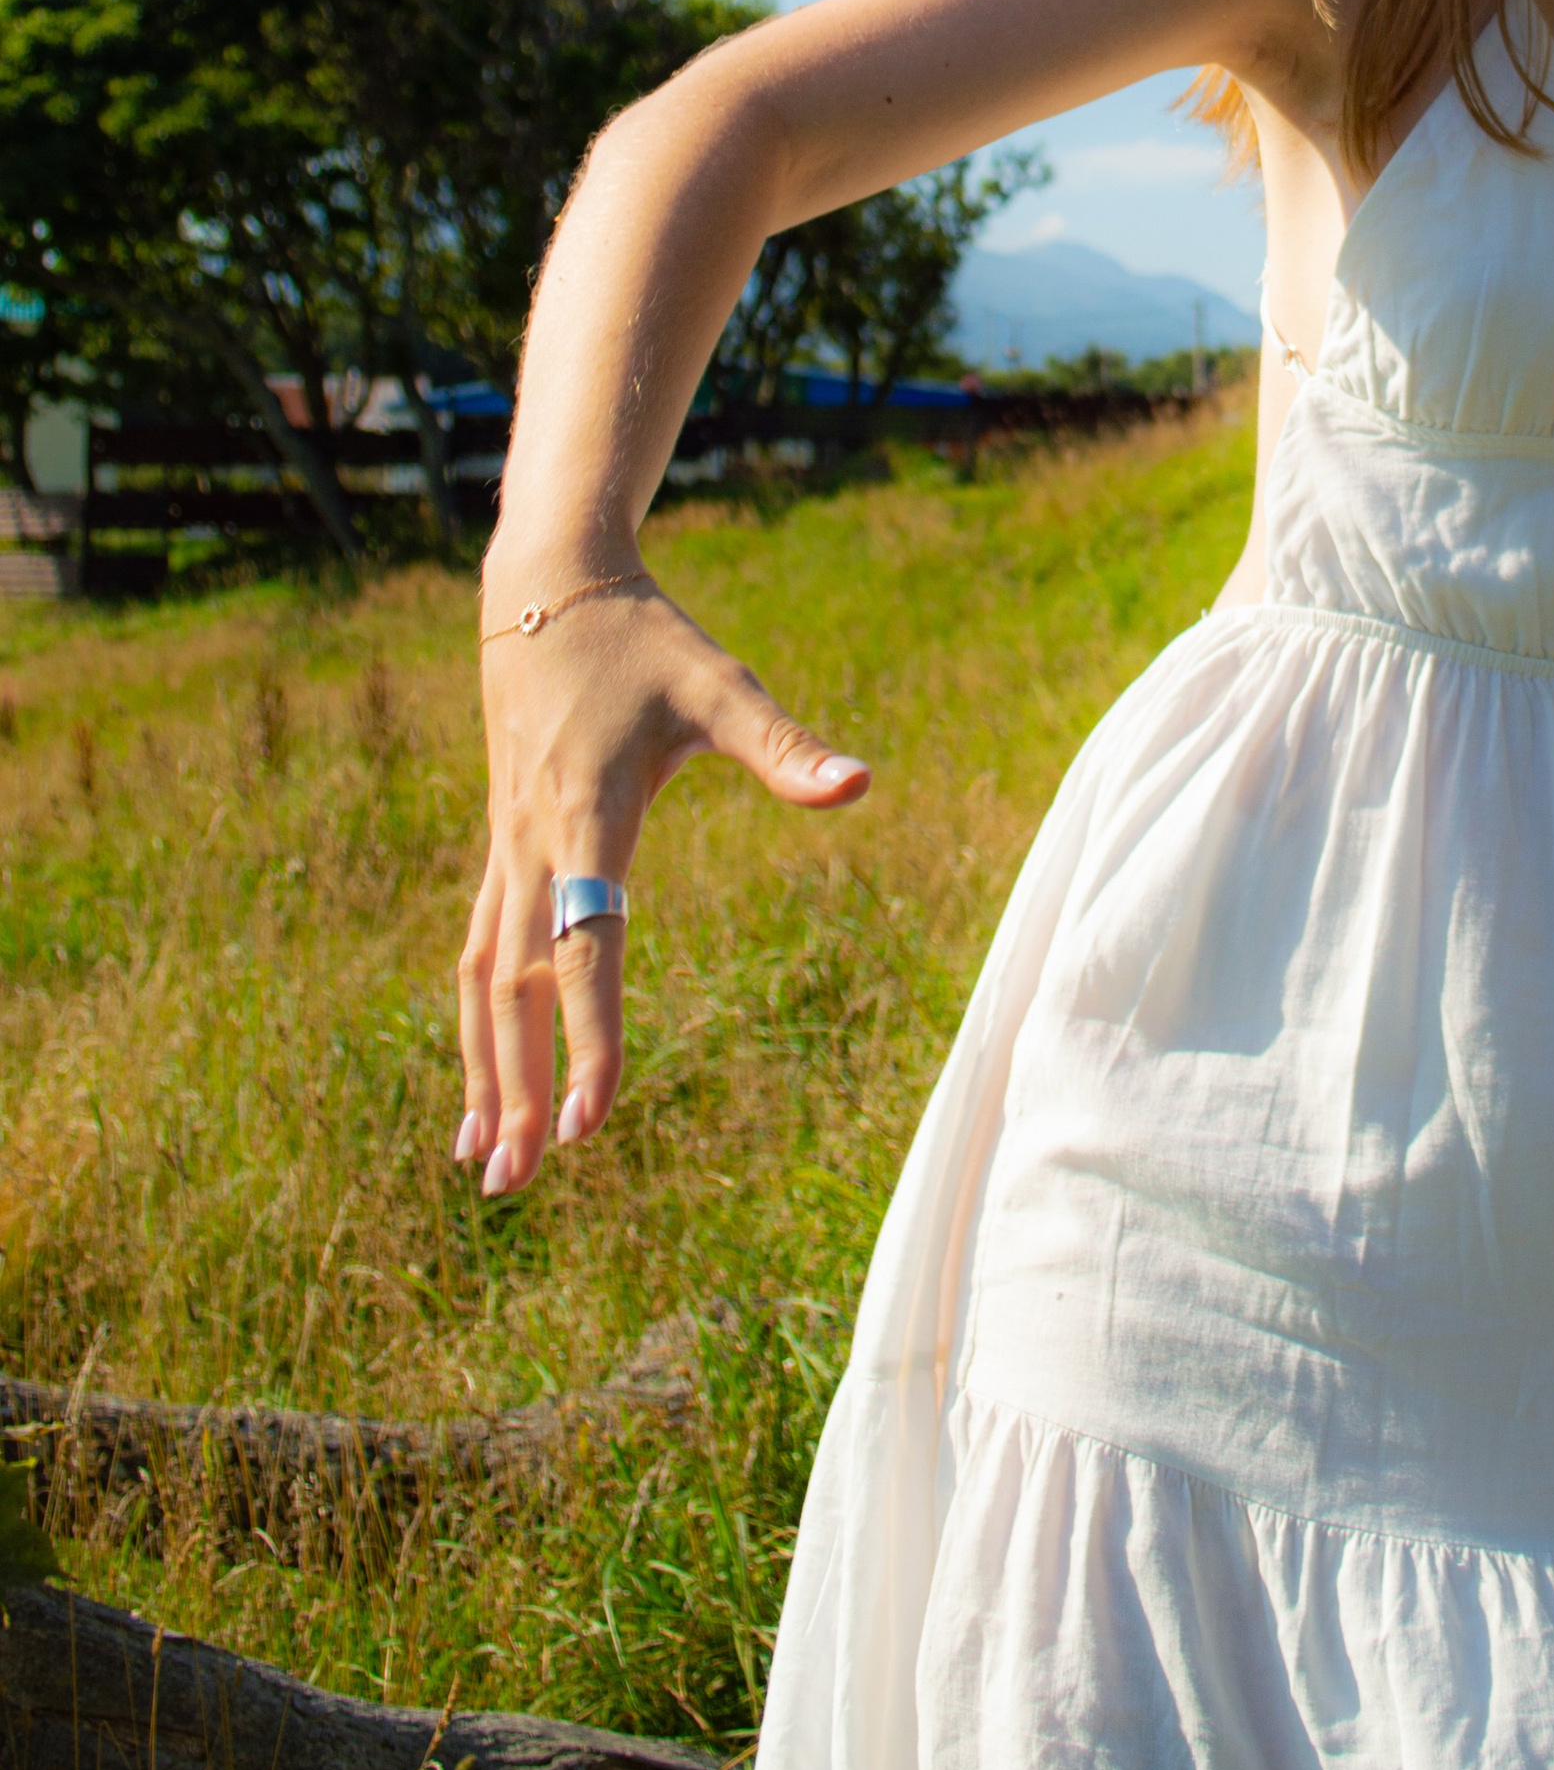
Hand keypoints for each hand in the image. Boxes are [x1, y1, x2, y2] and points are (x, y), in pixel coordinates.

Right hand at [455, 573, 867, 1197]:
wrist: (544, 588)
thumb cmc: (644, 640)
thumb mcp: (719, 686)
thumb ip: (783, 747)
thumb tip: (860, 785)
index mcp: (586, 817)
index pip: (586, 948)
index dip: (589, 1035)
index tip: (593, 1118)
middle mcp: (531, 844)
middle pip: (516, 987)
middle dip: (515, 1086)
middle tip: (518, 1181)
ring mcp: (505, 848)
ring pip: (482, 979)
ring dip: (482, 1069)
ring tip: (484, 1163)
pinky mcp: (500, 845)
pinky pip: (479, 949)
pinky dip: (476, 1022)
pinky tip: (481, 1078)